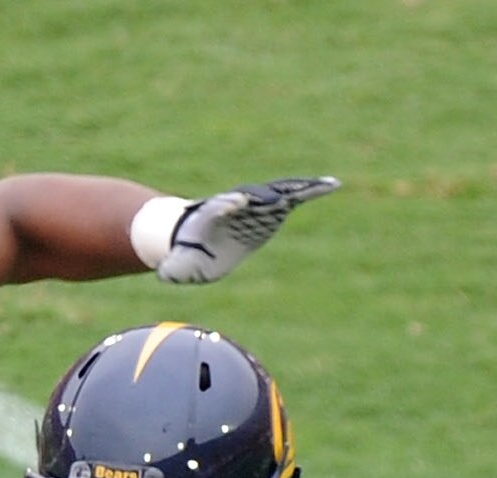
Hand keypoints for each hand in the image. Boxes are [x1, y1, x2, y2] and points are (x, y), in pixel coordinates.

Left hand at [157, 177, 340, 284]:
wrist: (195, 237)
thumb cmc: (186, 253)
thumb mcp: (177, 265)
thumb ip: (173, 268)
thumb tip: (164, 274)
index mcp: (211, 215)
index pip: (219, 207)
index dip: (227, 204)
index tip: (236, 201)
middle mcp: (236, 204)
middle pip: (254, 196)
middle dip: (268, 195)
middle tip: (284, 196)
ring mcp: (255, 204)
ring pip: (277, 193)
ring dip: (299, 189)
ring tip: (324, 185)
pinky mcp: (271, 208)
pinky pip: (293, 197)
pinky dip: (311, 191)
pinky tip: (332, 185)